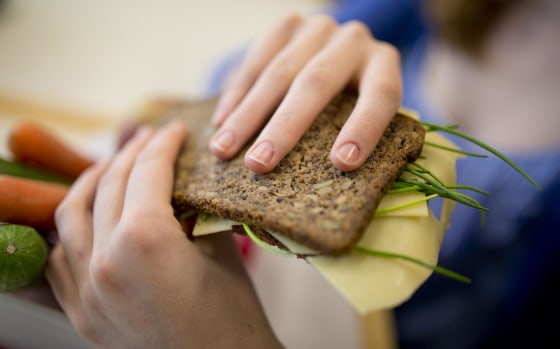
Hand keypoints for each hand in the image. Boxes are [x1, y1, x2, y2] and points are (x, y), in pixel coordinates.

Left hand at [45, 120, 280, 347]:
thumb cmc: (234, 318)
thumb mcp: (222, 252)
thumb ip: (194, 213)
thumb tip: (183, 186)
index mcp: (146, 241)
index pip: (148, 172)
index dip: (164, 144)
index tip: (175, 130)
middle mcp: (105, 262)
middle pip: (110, 185)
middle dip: (133, 153)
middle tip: (151, 139)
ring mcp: (86, 290)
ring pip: (71, 215)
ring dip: (92, 182)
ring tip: (112, 166)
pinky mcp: (81, 313)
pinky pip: (61, 257)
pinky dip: (73, 228)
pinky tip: (90, 217)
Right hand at [209, 13, 401, 173]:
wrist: (332, 53)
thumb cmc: (349, 102)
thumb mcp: (362, 111)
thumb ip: (349, 131)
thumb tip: (323, 182)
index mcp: (383, 63)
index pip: (381, 95)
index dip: (364, 128)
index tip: (342, 163)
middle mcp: (353, 40)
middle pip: (318, 82)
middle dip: (285, 127)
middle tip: (259, 164)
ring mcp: (318, 29)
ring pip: (279, 72)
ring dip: (247, 115)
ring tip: (223, 150)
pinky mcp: (288, 24)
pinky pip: (256, 60)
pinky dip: (236, 94)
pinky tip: (221, 122)